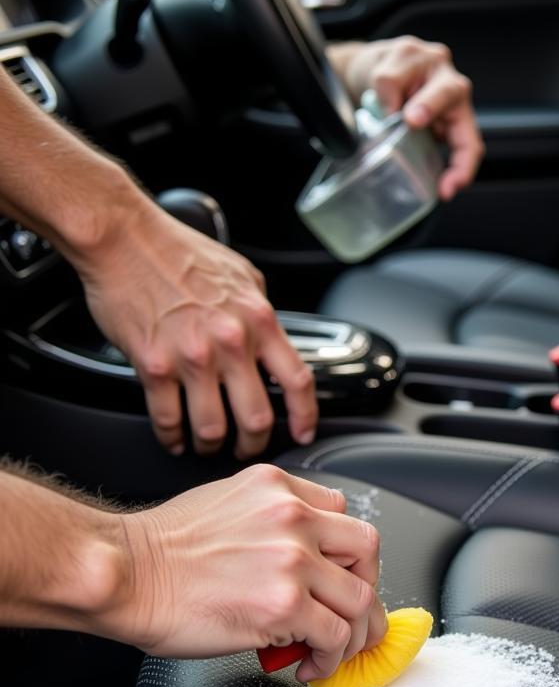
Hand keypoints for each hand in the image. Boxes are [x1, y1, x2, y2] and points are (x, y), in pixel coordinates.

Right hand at [77, 202, 317, 458]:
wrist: (125, 238)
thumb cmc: (180, 251)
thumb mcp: (243, 276)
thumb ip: (261, 313)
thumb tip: (272, 340)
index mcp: (260, 321)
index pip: (298, 381)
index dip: (304, 417)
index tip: (302, 433)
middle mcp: (231, 342)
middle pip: (256, 418)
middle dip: (254, 444)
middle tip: (247, 448)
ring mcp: (192, 357)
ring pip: (212, 428)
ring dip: (211, 446)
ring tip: (208, 445)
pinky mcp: (153, 365)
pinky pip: (167, 418)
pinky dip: (171, 437)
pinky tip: (173, 438)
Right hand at [118, 465, 386, 680]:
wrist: (125, 574)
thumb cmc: (162, 549)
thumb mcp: (229, 503)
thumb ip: (273, 518)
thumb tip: (303, 559)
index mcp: (280, 488)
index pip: (342, 512)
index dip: (344, 552)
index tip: (339, 576)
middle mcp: (294, 517)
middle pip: (366, 550)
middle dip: (365, 585)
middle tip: (351, 612)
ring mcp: (293, 560)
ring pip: (360, 598)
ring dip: (355, 631)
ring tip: (334, 649)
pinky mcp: (285, 604)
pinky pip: (335, 634)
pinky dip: (331, 656)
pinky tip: (310, 664)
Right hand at [332, 36, 483, 199]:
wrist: (369, 70)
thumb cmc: (399, 104)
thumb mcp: (414, 133)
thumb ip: (421, 147)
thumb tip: (419, 178)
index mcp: (459, 112)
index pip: (470, 144)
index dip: (462, 169)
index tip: (446, 190)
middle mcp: (452, 83)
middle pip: (452, 94)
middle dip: (431, 107)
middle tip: (412, 121)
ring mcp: (431, 62)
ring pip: (411, 76)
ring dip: (395, 103)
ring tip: (386, 113)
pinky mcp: (407, 49)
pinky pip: (389, 79)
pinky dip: (380, 95)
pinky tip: (378, 96)